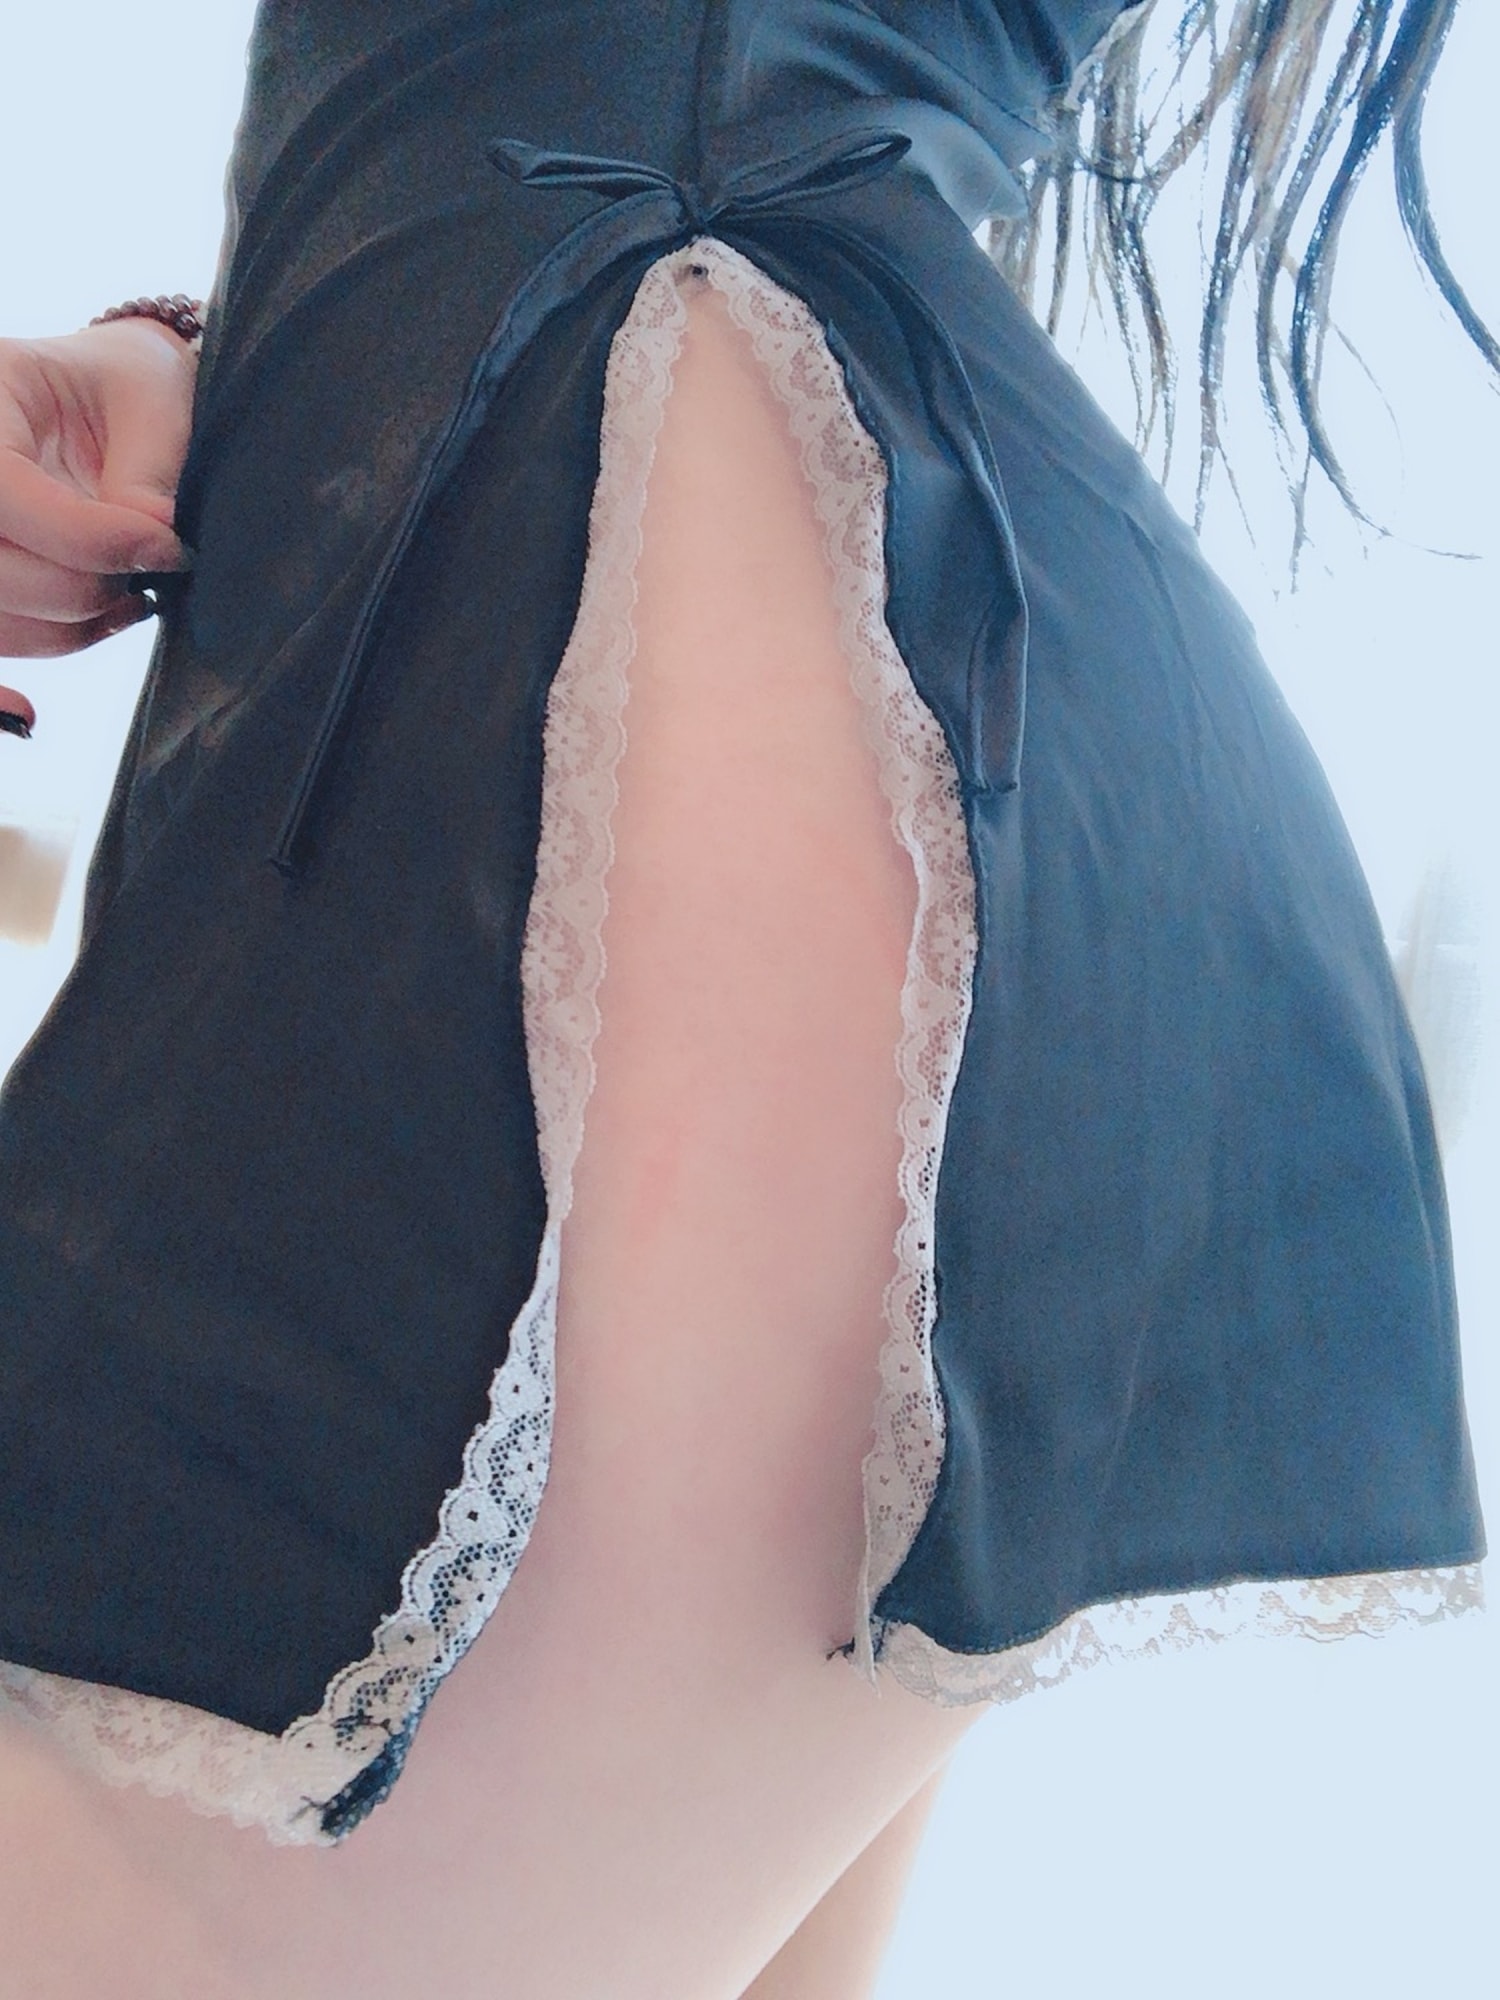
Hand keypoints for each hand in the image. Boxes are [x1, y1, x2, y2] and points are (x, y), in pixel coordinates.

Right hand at [0, 315, 197, 728]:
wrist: (102, 394)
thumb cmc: (128, 385)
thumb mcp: (151, 400)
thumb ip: (146, 475)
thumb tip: (149, 544)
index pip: (1, 494)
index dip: (87, 539)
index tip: (164, 547)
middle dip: (76, 590)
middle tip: (146, 578)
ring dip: (61, 632)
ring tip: (125, 603)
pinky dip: (2, 684)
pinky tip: (28, 717)